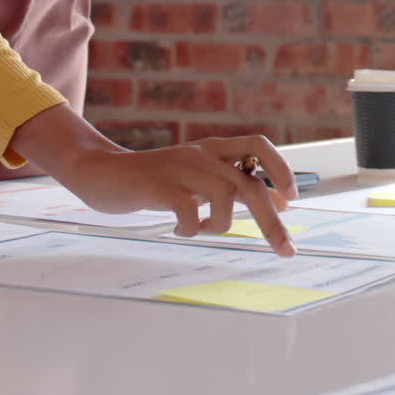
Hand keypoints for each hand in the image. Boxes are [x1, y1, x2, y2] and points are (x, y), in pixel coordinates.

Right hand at [12, 106, 297, 256]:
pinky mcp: (158, 185)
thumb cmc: (156, 181)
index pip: (257, 144)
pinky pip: (189, 209)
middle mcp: (201, 154)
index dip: (280, 168)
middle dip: (271, 221)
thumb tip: (280, 201)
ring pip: (224, 195)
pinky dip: (191, 227)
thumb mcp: (198, 177)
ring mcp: (180, 167)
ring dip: (221, 223)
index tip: (293, 198)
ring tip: (201, 228)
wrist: (102, 172)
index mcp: (213, 149)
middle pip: (248, 183)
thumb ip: (233, 184)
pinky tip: (178, 229)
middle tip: (285, 249)